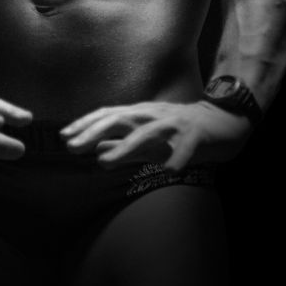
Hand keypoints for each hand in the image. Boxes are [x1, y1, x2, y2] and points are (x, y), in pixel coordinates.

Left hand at [60, 100, 252, 171]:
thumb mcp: (149, 140)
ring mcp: (175, 123)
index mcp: (141, 114)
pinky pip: (185, 147)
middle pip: (119, 119)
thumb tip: (97, 152)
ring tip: (106, 163)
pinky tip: (168, 170)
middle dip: (94, 133)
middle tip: (71, 148)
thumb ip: (123, 146)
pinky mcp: (197, 135)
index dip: (85, 125)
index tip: (63, 137)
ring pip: (148, 133)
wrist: (222, 122)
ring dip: (125, 147)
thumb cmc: (180, 132)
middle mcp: (153, 114)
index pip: (107, 115)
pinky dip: (176, 157)